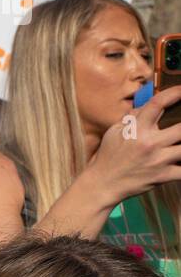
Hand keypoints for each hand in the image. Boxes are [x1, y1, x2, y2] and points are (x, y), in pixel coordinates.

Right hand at [84, 86, 180, 203]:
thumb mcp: (115, 132)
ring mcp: (158, 160)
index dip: (174, 93)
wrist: (104, 183)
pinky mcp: (163, 176)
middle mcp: (149, 143)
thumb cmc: (109, 156)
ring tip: (179, 143)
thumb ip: (133, 117)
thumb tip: (149, 105)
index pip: (157, 104)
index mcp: (137, 129)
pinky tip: (180, 162)